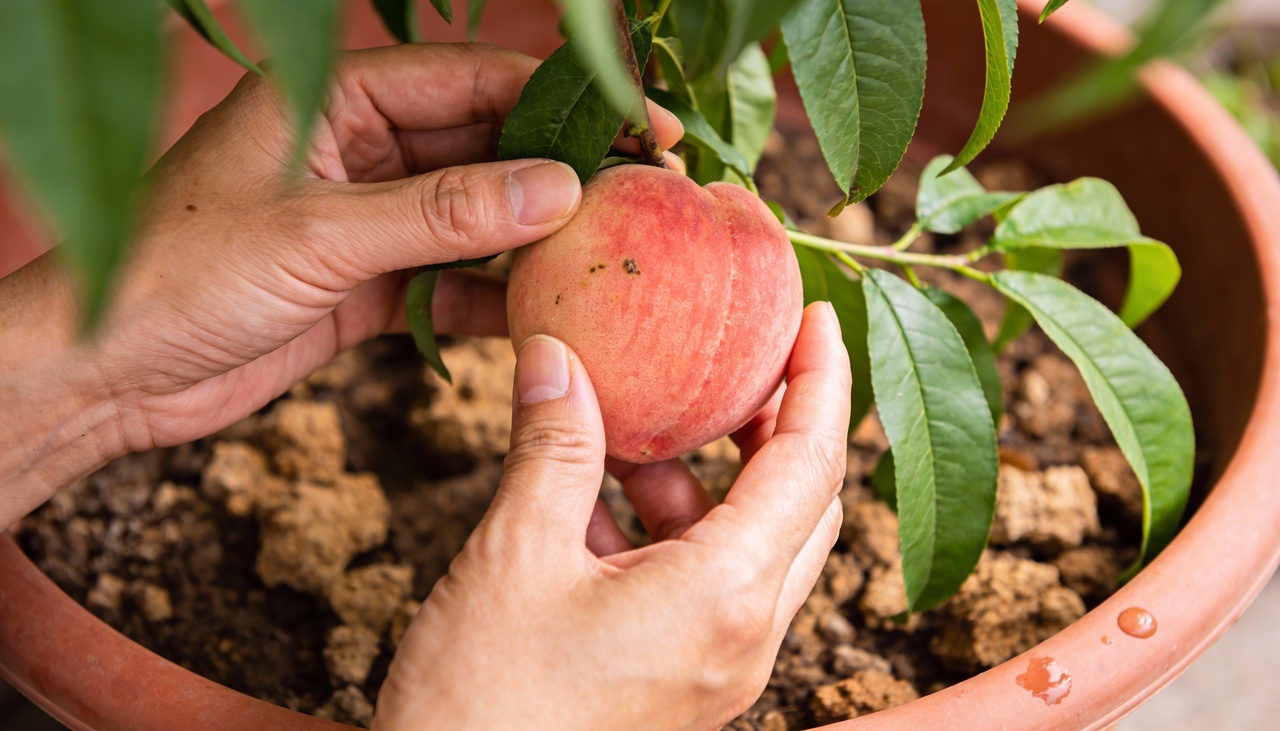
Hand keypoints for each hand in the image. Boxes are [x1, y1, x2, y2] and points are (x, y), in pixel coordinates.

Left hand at [0, 43, 680, 526]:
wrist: (106, 373)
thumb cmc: (181, 274)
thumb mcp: (320, 234)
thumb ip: (442, 212)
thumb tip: (557, 189)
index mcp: (338, 99)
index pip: (475, 81)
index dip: (563, 102)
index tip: (642, 127)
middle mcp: (362, 149)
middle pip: (488, 148)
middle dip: (563, 175)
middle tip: (647, 201)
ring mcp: (371, 218)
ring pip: (478, 217)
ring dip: (537, 240)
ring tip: (614, 263)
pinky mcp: (370, 283)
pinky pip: (453, 278)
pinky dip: (495, 295)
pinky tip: (545, 313)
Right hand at [375, 303, 851, 730]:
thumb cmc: (484, 708)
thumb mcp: (515, 555)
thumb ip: (552, 447)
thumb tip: (554, 356)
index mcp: (725, 597)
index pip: (809, 465)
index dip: (821, 380)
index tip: (814, 317)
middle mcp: (742, 637)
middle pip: (799, 505)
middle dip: (777, 425)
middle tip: (741, 359)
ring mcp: (716, 668)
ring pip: (749, 547)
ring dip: (706, 479)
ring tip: (641, 425)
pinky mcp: (682, 684)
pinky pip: (703, 587)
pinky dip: (667, 530)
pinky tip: (596, 500)